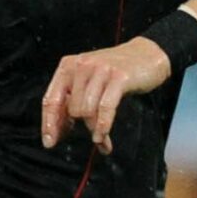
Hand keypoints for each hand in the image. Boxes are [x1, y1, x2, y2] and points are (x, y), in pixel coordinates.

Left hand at [40, 37, 171, 154]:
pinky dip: (103, 126)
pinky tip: (103, 136)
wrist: (147, 54)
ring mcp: (100, 70)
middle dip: (81, 128)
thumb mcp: (88, 82)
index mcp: (67, 67)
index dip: (49, 123)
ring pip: (87, 110)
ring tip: (101, 139)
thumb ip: (71, 101)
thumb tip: (58, 131)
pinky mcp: (119, 77)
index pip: (51, 100)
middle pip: (72, 109)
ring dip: (94, 130)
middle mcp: (81, 65)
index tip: (49, 142)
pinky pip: (105, 107)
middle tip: (91, 137)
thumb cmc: (114, 72)